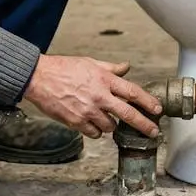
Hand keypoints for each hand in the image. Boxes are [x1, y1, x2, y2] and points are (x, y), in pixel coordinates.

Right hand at [22, 55, 162, 138]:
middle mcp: (99, 96)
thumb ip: (110, 68)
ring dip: (111, 125)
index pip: (132, 92)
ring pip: (110, 127)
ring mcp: (88, 110)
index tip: (157, 109)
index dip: (147, 102)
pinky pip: (94, 133)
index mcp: (104, 79)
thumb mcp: (90, 62)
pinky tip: (91, 123)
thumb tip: (126, 67)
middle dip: (143, 125)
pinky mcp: (76, 122)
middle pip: (128, 114)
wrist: (38, 78)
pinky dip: (95, 130)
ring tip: (104, 118)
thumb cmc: (63, 68)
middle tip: (153, 132)